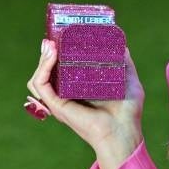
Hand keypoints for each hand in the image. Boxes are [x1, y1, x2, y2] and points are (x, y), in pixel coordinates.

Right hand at [26, 39, 144, 159]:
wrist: (124, 131)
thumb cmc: (128, 112)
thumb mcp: (128, 80)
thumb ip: (124, 62)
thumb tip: (121, 44)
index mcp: (80, 90)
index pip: (62, 70)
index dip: (59, 54)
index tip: (62, 37)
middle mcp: (67, 96)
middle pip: (47, 73)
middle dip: (47, 54)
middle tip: (54, 38)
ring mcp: (60, 101)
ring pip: (39, 77)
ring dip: (42, 59)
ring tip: (50, 45)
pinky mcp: (56, 105)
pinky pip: (40, 84)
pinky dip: (43, 68)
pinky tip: (53, 55)